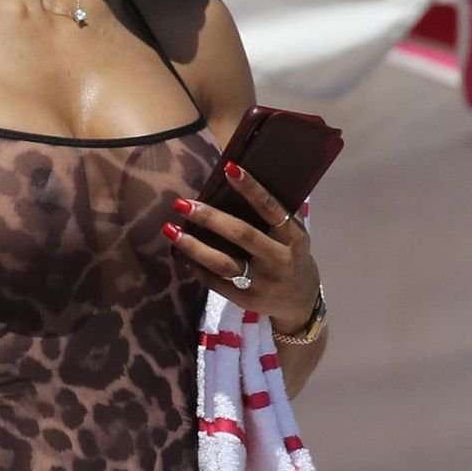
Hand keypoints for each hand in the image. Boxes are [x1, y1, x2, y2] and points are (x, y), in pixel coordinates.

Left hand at [163, 161, 319, 330]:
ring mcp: (261, 282)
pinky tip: (178, 252)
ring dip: (194, 246)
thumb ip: (274, 215)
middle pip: (242, 235)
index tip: (229, 168)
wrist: (301, 301)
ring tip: (170, 229)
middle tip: (182, 203)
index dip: (252, 189)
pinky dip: (195, 266)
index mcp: (293, 237)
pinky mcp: (245, 299)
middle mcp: (278, 259)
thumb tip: (238, 181)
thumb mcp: (294, 235)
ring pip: (223, 263)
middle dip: (210, 218)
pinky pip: (215, 282)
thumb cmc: (291, 256)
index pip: (271, 209)